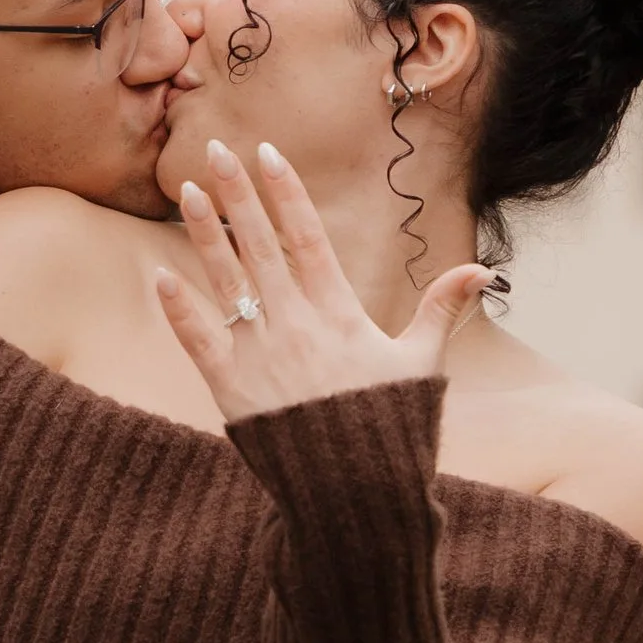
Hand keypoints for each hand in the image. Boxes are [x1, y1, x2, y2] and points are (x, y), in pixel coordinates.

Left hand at [155, 137, 494, 423]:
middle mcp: (296, 324)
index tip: (268, 152)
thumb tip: (481, 271)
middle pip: (262, 245)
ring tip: (188, 192)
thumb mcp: (422, 366)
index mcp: (339, 314)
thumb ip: (441, 310)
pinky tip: (160, 276)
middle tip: (215, 148)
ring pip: (227, 280)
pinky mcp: (232, 389)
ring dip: (206, 234)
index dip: (286, 192)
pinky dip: (180, 309)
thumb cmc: (392, 430)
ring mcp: (261, 355)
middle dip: (238, 194)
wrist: (355, 494)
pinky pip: (199, 340)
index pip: (308, 236)